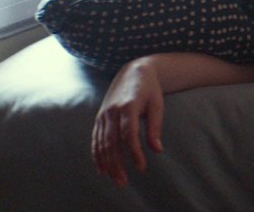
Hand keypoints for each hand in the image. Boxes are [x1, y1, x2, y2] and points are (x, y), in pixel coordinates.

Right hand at [93, 57, 165, 185]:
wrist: (133, 71)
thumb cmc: (149, 89)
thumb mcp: (157, 105)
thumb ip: (155, 127)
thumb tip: (157, 150)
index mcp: (128, 106)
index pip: (129, 135)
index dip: (134, 153)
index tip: (141, 167)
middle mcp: (112, 111)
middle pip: (112, 143)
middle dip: (117, 164)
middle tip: (124, 182)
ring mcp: (103, 114)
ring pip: (102, 143)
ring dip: (107, 163)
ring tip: (115, 179)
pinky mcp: (99, 117)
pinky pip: (95, 139)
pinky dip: (97, 155)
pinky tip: (101, 169)